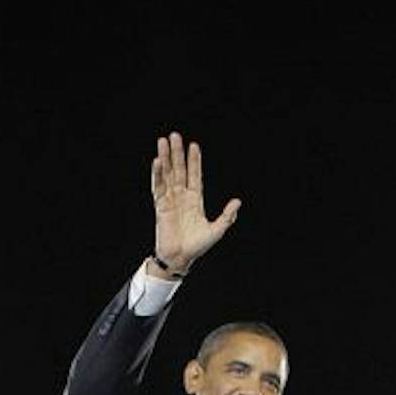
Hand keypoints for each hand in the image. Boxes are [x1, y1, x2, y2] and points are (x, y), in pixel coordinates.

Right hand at [149, 131, 241, 274]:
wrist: (180, 259)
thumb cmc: (197, 246)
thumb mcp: (216, 230)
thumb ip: (227, 216)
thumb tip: (238, 201)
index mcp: (195, 200)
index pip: (194, 175)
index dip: (194, 161)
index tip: (194, 145)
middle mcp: (182, 196)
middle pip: (179, 170)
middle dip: (178, 153)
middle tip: (175, 135)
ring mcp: (170, 200)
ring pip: (167, 174)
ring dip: (166, 158)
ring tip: (163, 141)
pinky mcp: (160, 206)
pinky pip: (158, 187)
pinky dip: (157, 174)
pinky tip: (158, 161)